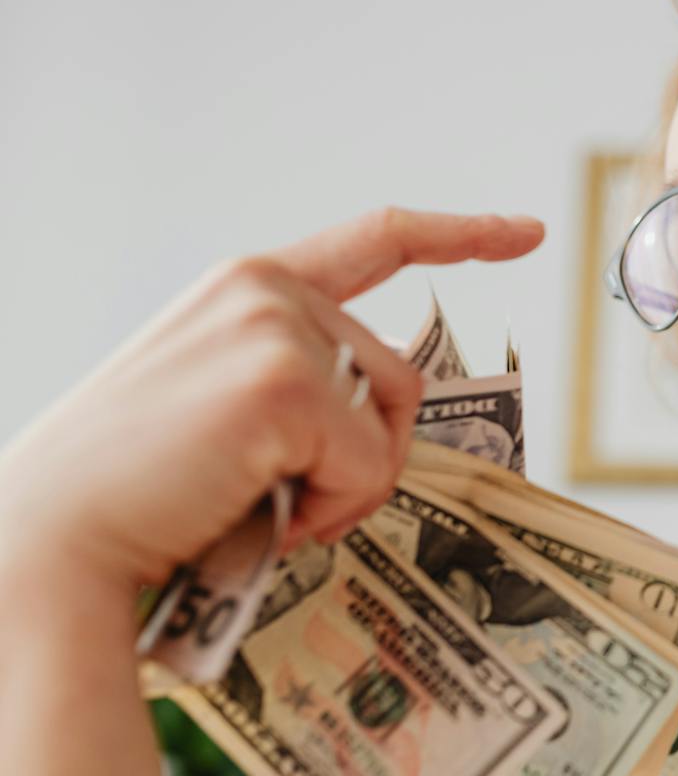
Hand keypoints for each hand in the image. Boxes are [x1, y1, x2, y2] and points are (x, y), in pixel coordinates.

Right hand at [0, 208, 543, 593]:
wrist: (53, 542)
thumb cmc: (138, 491)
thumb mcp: (221, 402)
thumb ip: (299, 376)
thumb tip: (388, 416)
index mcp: (247, 286)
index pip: (378, 238)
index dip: (461, 234)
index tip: (525, 232)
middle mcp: (266, 289)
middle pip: (401, 375)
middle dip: (364, 454)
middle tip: (280, 498)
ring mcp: (276, 329)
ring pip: (392, 420)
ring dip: (346, 485)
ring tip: (260, 504)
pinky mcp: (287, 384)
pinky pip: (371, 463)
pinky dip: (333, 508)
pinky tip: (264, 515)